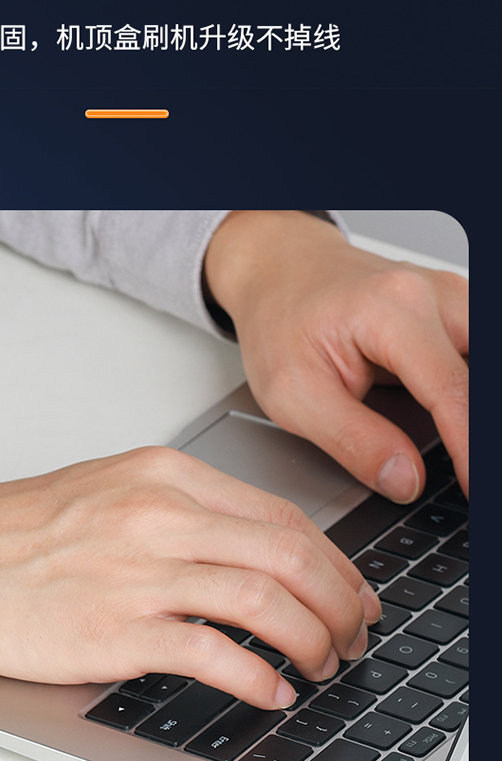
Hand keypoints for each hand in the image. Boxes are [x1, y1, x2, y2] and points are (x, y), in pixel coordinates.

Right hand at [0, 446, 380, 707]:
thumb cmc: (2, 535)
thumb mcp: (104, 495)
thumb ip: (177, 517)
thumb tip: (246, 559)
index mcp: (162, 476)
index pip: (283, 518)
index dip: (336, 565)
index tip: (350, 595)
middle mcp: (159, 515)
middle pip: (293, 558)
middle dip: (341, 606)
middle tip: (351, 639)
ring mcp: (139, 572)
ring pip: (268, 603)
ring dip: (312, 642)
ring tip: (320, 668)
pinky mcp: (116, 630)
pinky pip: (216, 655)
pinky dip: (259, 679)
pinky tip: (270, 693)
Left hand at [203, 211, 467, 500]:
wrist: (279, 271)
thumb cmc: (281, 320)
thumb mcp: (294, 394)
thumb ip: (354, 441)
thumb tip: (406, 480)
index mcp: (392, 310)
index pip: (453, 392)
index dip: (469, 451)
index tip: (473, 489)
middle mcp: (433, 295)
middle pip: (482, 374)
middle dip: (479, 429)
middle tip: (470, 477)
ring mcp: (450, 300)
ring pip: (483, 364)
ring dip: (474, 412)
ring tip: (462, 454)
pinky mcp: (456, 313)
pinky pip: (476, 360)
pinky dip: (469, 397)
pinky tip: (459, 427)